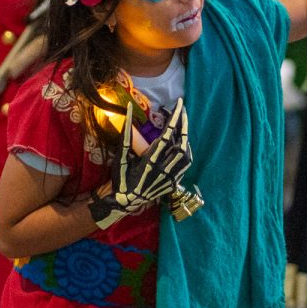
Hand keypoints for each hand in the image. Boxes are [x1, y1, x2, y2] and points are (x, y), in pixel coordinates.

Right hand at [88, 99, 191, 229]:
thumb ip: (125, 138)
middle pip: (180, 144)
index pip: (167, 136)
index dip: (174, 118)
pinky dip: (186, 151)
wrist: (127, 203)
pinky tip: (182, 144)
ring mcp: (171, 178)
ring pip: (186, 154)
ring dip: (185, 137)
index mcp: (150, 162)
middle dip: (183, 124)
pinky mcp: (173, 183)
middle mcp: (163, 170)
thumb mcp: (120, 159)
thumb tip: (127, 116)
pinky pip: (185, 165)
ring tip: (181, 124)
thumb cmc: (121, 180)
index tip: (178, 104)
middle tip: (182, 109)